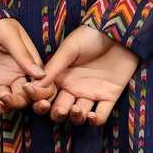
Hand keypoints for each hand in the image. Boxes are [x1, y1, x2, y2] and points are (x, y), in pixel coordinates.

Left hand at [0, 17, 55, 121]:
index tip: (31, 93)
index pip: (38, 83)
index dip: (37, 92)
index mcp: (26, 63)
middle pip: (22, 96)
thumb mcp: (10, 35)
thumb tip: (41, 75)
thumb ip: (23, 55)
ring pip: (5, 101)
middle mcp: (15, 74)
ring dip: (2, 107)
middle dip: (16, 101)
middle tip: (5, 97)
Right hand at [21, 24, 140, 126]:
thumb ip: (53, 67)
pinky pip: (100, 117)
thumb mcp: (69, 48)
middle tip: (60, 110)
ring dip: (75, 118)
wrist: (118, 32)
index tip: (39, 99)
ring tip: (77, 109)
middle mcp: (73, 87)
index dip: (39, 100)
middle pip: (59, 110)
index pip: (45, 95)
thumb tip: (34, 85)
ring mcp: (91, 93)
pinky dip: (94, 121)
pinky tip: (91, 115)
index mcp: (61, 76)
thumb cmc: (90, 35)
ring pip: (77, 116)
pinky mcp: (109, 97)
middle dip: (56, 114)